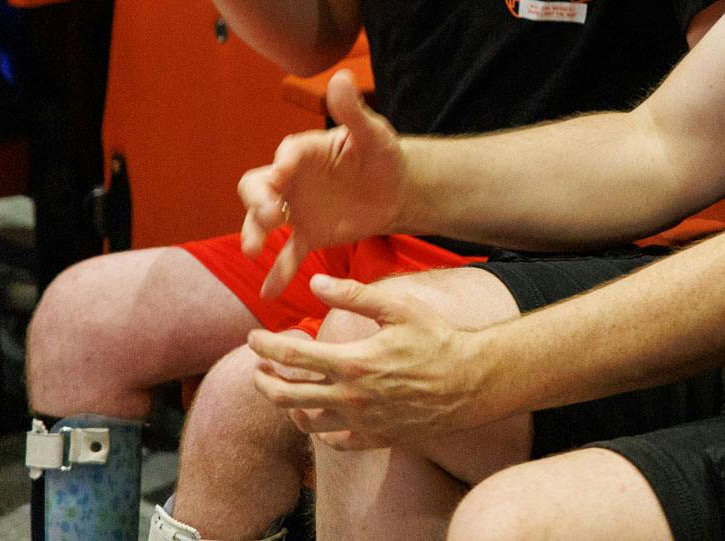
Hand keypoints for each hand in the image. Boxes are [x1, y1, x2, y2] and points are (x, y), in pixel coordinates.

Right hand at [239, 70, 408, 299]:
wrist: (398, 189)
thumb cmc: (383, 155)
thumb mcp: (373, 134)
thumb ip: (353, 111)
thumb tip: (342, 76)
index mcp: (303, 152)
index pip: (283, 157)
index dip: (280, 167)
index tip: (283, 179)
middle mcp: (291, 180)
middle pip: (257, 188)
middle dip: (256, 202)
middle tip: (269, 218)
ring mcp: (296, 209)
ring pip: (263, 221)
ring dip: (254, 234)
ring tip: (254, 251)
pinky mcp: (309, 234)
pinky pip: (288, 254)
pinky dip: (278, 273)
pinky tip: (268, 294)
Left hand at [249, 273, 494, 448]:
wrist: (471, 382)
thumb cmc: (437, 339)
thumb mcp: (399, 308)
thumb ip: (355, 296)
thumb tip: (315, 283)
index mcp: (352, 363)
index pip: (291, 356)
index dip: (265, 346)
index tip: (253, 338)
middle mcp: (350, 397)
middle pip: (287, 396)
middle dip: (263, 382)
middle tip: (258, 370)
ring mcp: (361, 422)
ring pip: (306, 423)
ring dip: (287, 407)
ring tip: (283, 391)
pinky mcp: (375, 438)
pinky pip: (335, 442)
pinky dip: (320, 431)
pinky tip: (320, 417)